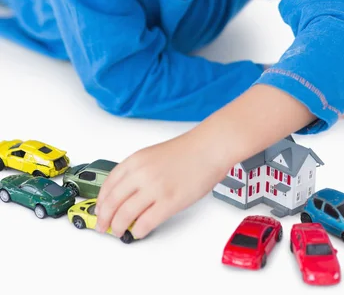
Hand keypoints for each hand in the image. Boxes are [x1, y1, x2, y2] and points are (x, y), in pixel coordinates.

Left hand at [94, 129, 226, 239]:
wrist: (208, 148)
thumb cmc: (187, 151)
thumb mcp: (153, 155)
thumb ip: (138, 171)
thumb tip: (126, 193)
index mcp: (136, 160)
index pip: (108, 184)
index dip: (100, 201)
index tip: (99, 210)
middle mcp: (141, 174)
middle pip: (112, 202)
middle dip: (104, 218)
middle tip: (102, 226)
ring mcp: (155, 188)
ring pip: (125, 215)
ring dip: (118, 226)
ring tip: (118, 231)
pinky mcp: (169, 202)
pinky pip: (145, 222)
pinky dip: (138, 230)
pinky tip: (138, 231)